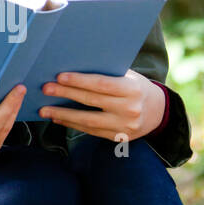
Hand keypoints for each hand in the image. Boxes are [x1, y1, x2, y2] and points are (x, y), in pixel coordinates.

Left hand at [38, 68, 165, 141]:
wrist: (158, 111)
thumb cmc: (136, 87)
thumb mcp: (128, 76)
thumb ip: (107, 73)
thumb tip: (74, 66)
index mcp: (133, 89)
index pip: (102, 84)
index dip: (80, 81)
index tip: (59, 77)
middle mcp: (130, 109)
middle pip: (92, 101)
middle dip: (66, 95)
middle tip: (45, 89)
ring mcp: (124, 126)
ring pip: (88, 121)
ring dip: (64, 115)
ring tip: (45, 110)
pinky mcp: (118, 138)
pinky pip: (91, 132)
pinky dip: (72, 125)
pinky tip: (58, 118)